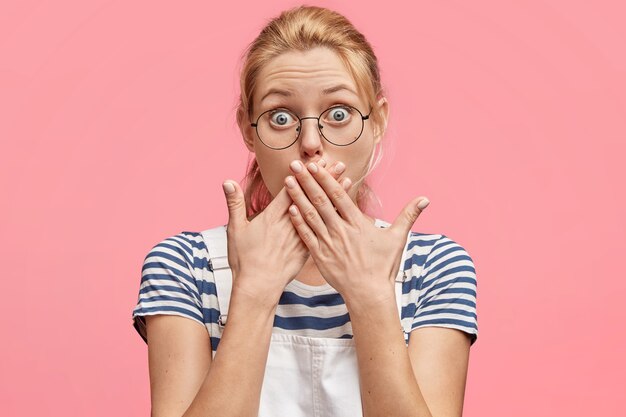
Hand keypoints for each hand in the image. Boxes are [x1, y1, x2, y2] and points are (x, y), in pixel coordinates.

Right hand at [221, 160, 351, 302]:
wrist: (258, 287)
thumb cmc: (244, 259)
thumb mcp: (235, 229)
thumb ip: (234, 203)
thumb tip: (227, 181)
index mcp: (272, 217)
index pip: (291, 189)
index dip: (304, 173)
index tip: (315, 160)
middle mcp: (289, 224)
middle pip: (310, 196)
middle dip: (325, 178)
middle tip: (339, 163)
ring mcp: (300, 237)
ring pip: (321, 211)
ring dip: (334, 194)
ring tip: (346, 180)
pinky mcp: (307, 250)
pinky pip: (324, 229)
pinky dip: (333, 217)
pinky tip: (343, 209)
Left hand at [284, 159, 429, 302]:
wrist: (369, 294)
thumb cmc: (383, 266)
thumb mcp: (398, 238)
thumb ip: (408, 215)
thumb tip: (425, 199)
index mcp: (358, 224)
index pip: (339, 196)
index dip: (326, 179)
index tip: (316, 165)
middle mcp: (341, 231)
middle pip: (321, 201)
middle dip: (307, 181)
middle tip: (295, 164)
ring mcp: (329, 243)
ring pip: (310, 216)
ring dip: (298, 197)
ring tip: (288, 182)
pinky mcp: (320, 256)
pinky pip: (306, 236)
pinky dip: (298, 222)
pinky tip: (289, 209)